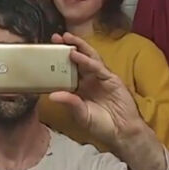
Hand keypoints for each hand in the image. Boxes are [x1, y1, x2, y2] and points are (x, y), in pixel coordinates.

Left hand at [48, 33, 143, 149]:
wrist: (123, 132)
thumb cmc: (102, 126)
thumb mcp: (81, 115)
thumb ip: (70, 103)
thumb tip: (52, 95)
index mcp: (81, 89)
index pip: (68, 71)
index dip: (58, 61)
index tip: (45, 52)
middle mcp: (90, 80)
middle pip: (78, 60)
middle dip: (67, 48)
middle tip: (54, 37)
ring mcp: (101, 78)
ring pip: (89, 58)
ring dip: (78, 47)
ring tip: (66, 38)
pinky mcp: (112, 79)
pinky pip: (98, 68)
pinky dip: (87, 61)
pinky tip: (77, 55)